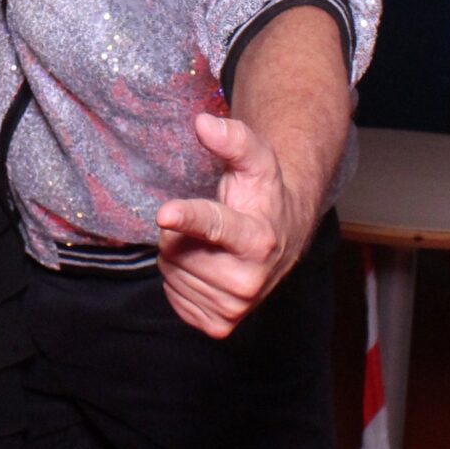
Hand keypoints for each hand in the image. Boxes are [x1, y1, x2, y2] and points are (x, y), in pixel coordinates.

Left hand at [154, 112, 316, 338]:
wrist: (283, 239)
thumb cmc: (263, 196)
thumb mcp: (256, 162)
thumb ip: (233, 140)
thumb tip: (204, 123)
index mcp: (258, 239)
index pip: (214, 225)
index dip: (188, 217)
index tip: (166, 213)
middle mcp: (248, 280)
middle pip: (176, 249)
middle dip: (180, 232)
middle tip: (208, 223)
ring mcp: (233, 307)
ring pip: (170, 272)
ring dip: (181, 255)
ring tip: (210, 245)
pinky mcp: (219, 325)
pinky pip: (173, 296)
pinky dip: (182, 279)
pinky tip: (207, 267)